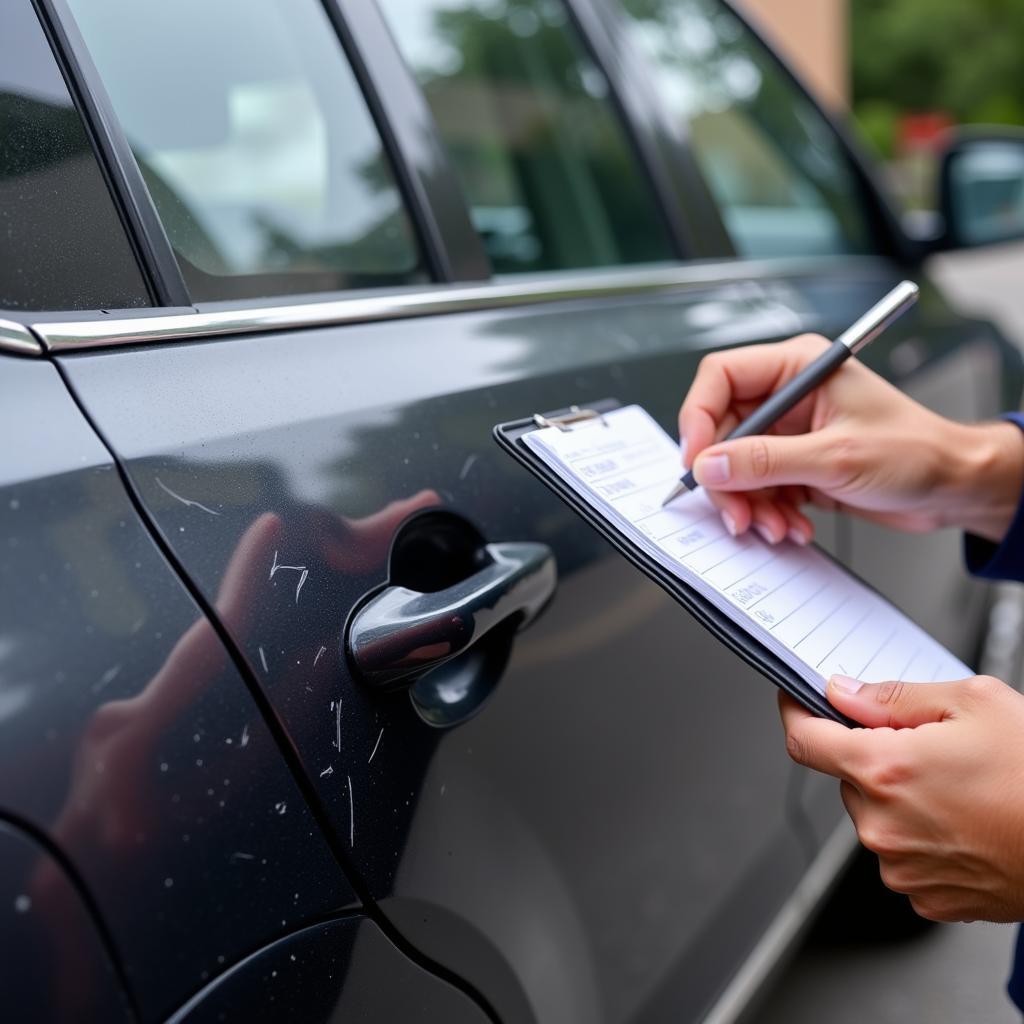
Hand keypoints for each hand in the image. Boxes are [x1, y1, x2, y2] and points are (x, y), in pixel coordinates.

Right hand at [678, 334, 1023, 544]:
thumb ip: (765, 462)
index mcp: (798, 367)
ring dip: (749, 504)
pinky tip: (792, 525)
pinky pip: (758, 489)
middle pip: (722, 432)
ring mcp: (789, 433)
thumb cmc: (917, 452)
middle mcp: (788, 396)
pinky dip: (768, 513)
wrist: (952, 488)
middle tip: (737, 512)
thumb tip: (709, 465)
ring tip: (775, 527)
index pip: (721, 377)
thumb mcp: (835, 457)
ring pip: (735, 467)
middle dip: (727, 479)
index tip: (697, 460)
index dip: (699, 416)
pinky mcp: (794, 465)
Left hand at [781, 674, 1023, 921]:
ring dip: (900, 797)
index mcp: (884, 770)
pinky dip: (921, 835)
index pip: (804, 740)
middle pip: (848, 776)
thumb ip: (894, 697)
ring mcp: (901, 867)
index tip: (797, 701)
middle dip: (875, 755)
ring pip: (876, 815)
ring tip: (961, 789)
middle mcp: (881, 824)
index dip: (796, 712)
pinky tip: (966, 822)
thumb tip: (844, 694)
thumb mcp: (974, 703)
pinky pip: (902, 854)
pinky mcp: (926, 898)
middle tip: (928, 747)